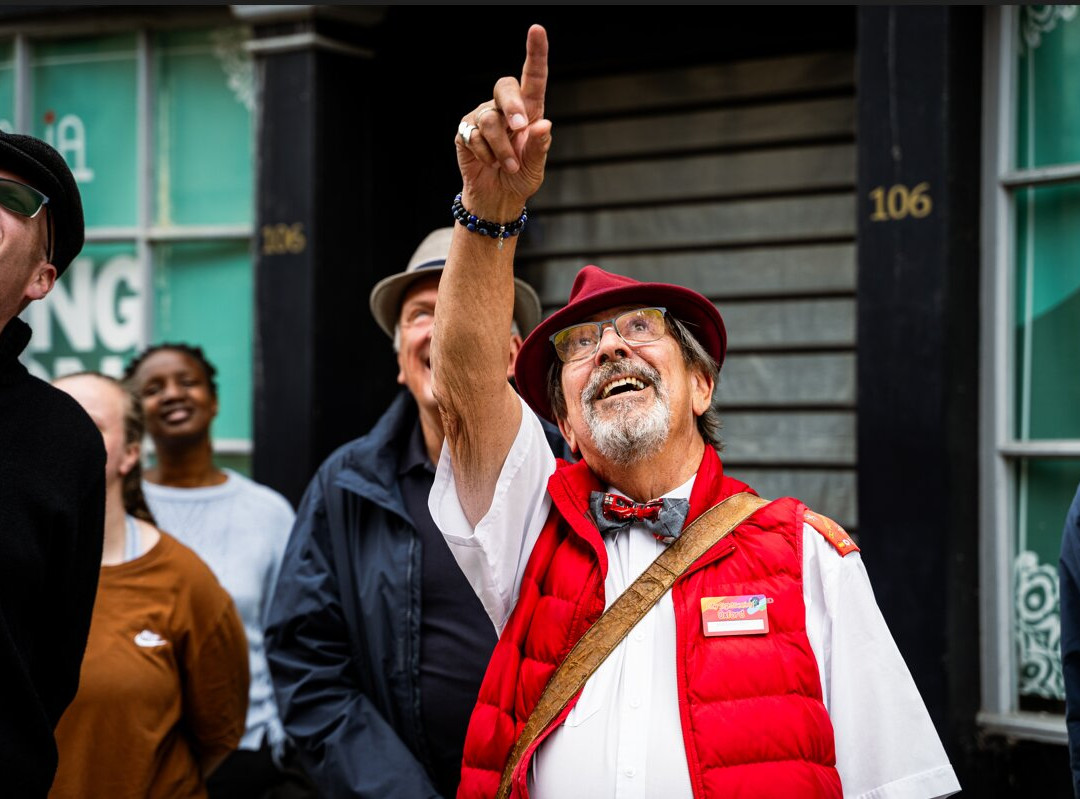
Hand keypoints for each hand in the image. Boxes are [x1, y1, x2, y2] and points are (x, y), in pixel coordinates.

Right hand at [456, 24, 552, 220]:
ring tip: (507, 166)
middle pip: (505, 87)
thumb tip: (543, 124)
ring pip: (490, 120)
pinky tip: (490, 164)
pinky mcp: (465, 131)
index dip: (535, 53)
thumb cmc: (520, 177)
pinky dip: (486, 155)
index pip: (533, 78)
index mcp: (529, 111)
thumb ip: (540, 146)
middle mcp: (504, 108)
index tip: (537, 30)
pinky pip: (473, 136)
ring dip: (501, 148)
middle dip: (512, 106)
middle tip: (521, 128)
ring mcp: (483, 117)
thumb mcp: (536, 166)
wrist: (497, 198)